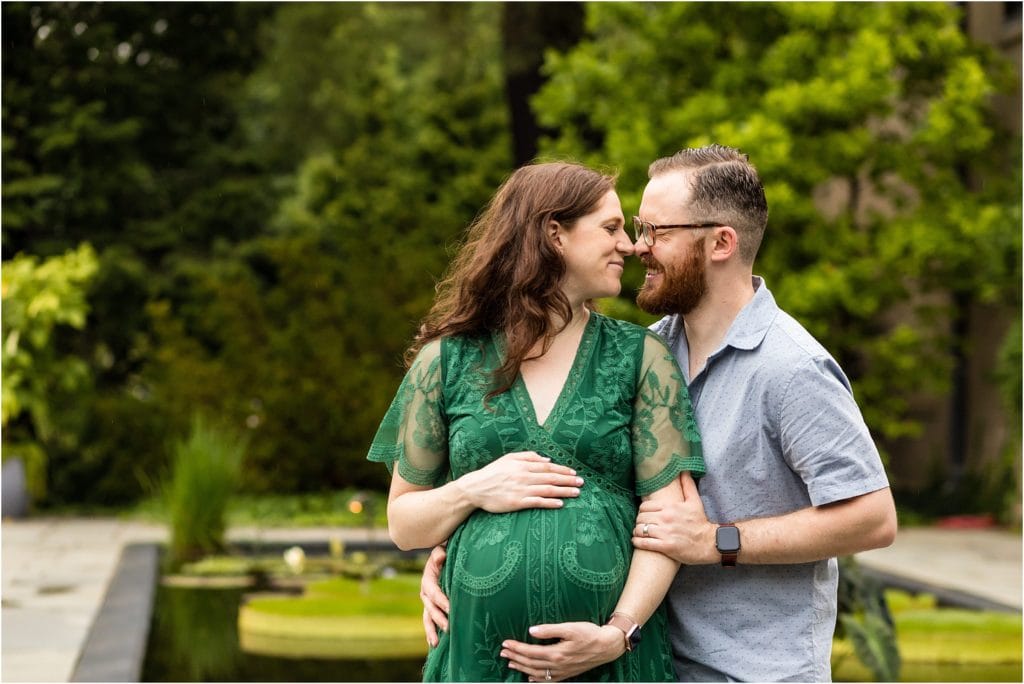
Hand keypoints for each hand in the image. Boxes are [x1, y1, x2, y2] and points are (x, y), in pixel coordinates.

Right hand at [420, 544, 449, 647]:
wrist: (443, 558)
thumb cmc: (445, 554)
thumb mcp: (441, 550)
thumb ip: (440, 553)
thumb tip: (441, 556)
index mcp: (428, 579)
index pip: (433, 592)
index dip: (441, 600)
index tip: (451, 609)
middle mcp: (425, 593)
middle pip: (431, 608)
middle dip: (439, 618)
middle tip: (448, 628)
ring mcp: (428, 602)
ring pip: (428, 618)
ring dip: (431, 630)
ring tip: (435, 643)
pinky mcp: (432, 608)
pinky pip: (430, 621)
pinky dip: (431, 632)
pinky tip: (434, 645)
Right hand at [455, 451, 582, 513]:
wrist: (475, 488)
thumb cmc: (492, 473)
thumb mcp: (508, 458)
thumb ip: (528, 456)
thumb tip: (547, 459)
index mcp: (522, 464)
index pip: (547, 466)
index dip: (562, 469)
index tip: (574, 473)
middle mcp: (524, 476)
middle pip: (551, 477)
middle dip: (568, 480)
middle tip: (582, 483)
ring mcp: (521, 490)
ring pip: (547, 490)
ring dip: (564, 491)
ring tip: (577, 493)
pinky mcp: (517, 502)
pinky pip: (537, 502)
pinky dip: (550, 503)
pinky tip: (560, 504)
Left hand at [500, 622, 623, 681]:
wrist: (607, 646)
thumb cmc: (589, 633)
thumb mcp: (570, 627)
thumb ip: (550, 629)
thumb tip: (532, 631)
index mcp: (556, 652)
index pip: (530, 652)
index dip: (516, 648)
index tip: (505, 644)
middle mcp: (558, 665)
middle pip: (531, 663)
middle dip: (515, 658)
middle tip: (503, 653)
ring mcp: (562, 671)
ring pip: (537, 673)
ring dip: (522, 668)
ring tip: (511, 664)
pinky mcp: (568, 673)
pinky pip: (548, 680)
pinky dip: (537, 679)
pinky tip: (530, 677)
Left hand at [632, 472, 716, 563]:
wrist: (709, 543)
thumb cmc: (700, 522)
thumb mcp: (695, 501)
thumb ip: (687, 485)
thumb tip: (683, 470)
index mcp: (670, 506)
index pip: (644, 506)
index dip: (642, 510)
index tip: (644, 514)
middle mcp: (666, 518)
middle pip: (641, 517)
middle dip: (639, 521)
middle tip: (641, 524)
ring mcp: (665, 533)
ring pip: (640, 529)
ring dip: (637, 531)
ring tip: (638, 532)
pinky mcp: (665, 546)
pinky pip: (643, 542)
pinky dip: (637, 541)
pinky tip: (636, 540)